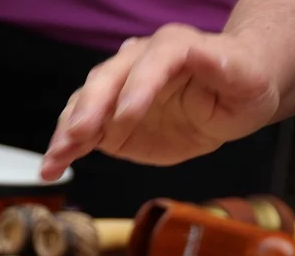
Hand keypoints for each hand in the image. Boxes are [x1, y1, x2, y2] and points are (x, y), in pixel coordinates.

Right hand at [39, 24, 279, 180]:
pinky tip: (50, 168)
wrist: (228, 99)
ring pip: (86, 104)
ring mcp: (120, 92)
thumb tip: (207, 53)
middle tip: (79, 135)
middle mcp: (138, 63)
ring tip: (53, 159)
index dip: (138, 87)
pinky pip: (83, 133)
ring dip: (68, 132)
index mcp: (174, 47)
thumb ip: (222, 67)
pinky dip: (66, 150)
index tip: (127, 117)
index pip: (152, 62)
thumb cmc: (242, 84)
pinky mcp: (111, 121)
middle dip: (90, 108)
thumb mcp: (244, 78)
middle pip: (107, 79)